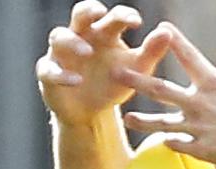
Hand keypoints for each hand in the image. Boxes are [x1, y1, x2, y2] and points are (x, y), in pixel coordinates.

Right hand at [35, 1, 170, 125]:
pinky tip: (76, 80)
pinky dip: (61, 74)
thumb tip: (167, 32)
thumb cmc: (116, 82)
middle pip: (80, 15)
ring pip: (59, 36)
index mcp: (104, 34)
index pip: (112, 16)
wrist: (94, 111)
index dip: (122, 15)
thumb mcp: (137, 69)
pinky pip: (48, 69)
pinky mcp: (49, 74)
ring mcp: (62, 54)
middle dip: (88, 11)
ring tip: (87, 51)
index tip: (137, 21)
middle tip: (99, 13)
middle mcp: (81, 37)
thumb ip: (151, 51)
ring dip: (72, 42)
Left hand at [115, 19, 215, 168]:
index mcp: (215, 83)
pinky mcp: (202, 150)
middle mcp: (201, 103)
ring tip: (127, 118)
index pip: (189, 56)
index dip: (174, 40)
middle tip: (116, 71)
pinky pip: (179, 145)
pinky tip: (163, 141)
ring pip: (163, 122)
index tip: (160, 28)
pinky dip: (170, 143)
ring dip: (143, 121)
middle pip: (161, 89)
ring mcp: (200, 128)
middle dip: (137, 80)